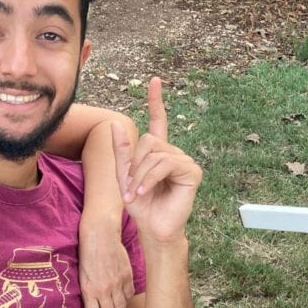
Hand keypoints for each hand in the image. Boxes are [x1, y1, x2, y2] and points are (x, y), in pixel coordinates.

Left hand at [78, 223, 134, 307]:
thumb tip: (92, 306)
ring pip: (121, 306)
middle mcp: (103, 290)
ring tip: (114, 296)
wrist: (100, 235)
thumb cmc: (87, 254)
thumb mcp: (81, 275)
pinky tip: (121, 287)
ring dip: (118, 304)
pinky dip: (126, 294)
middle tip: (107, 305)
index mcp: (88, 290)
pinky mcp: (127, 276)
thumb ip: (88, 291)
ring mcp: (116, 284)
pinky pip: (129, 294)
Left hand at [111, 78, 202, 243]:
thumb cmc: (141, 205)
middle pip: (148, 140)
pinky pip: (165, 165)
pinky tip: (144, 192)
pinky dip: (150, 179)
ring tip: (136, 193)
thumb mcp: (124, 176)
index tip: (154, 80)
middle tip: (130, 187)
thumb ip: (121, 151)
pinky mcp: (192, 172)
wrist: (153, 227)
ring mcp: (185, 161)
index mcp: (158, 152)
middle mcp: (173, 153)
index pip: (158, 121)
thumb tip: (115, 124)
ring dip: (140, 175)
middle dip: (134, 164)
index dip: (156, 100)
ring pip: (155, 154)